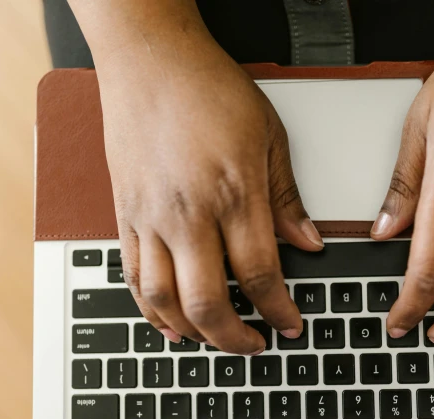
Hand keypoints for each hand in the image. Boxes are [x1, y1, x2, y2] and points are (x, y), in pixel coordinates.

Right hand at [94, 24, 322, 354]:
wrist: (150, 58)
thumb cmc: (209, 88)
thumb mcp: (269, 137)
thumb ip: (286, 198)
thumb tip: (308, 244)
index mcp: (233, 194)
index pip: (260, 275)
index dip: (278, 312)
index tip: (290, 326)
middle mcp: (187, 214)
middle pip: (208, 302)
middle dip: (235, 338)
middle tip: (255, 344)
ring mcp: (150, 217)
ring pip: (164, 300)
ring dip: (193, 332)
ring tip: (215, 338)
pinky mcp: (124, 214)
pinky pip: (132, 276)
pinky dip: (150, 310)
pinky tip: (168, 322)